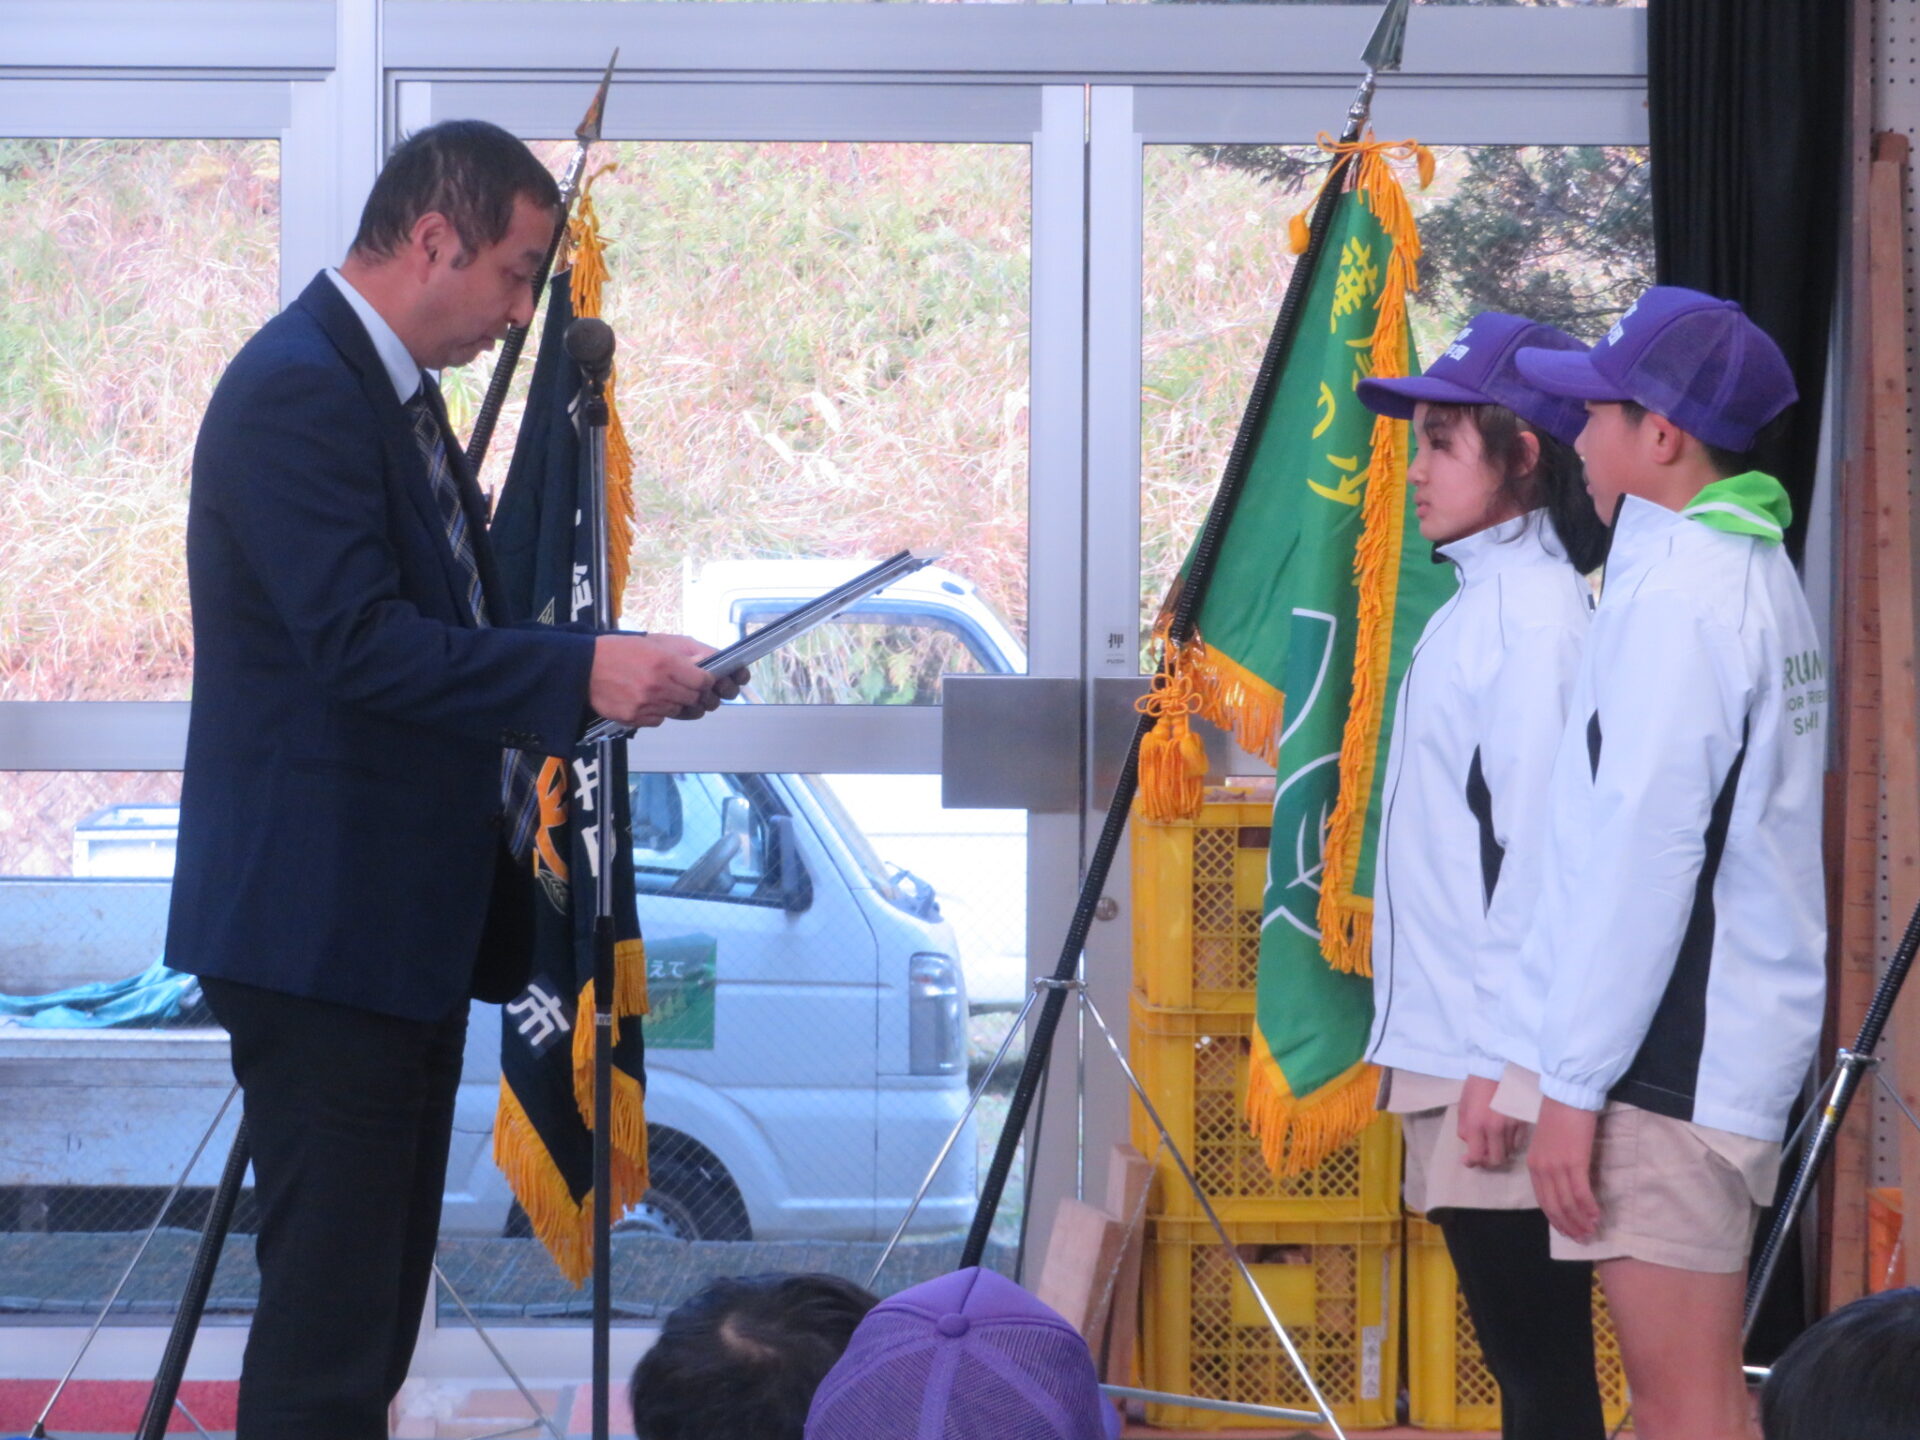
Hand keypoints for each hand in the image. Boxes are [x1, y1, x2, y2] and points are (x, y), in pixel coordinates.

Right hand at [588, 634, 715, 728]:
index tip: (703, 679)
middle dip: (694, 694)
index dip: (706, 681)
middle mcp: (659, 685)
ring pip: (678, 711)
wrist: (584, 667)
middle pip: (694, 699)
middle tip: (687, 688)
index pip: (703, 681)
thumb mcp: (652, 643)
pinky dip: (658, 713)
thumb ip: (680, 654)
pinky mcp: (635, 718)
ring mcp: (647, 704)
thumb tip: (704, 665)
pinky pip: (659, 720)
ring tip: (662, 692)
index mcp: (665, 662)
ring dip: (675, 703)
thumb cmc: (619, 650)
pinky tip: (646, 701)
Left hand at [1457, 1074, 1525, 1168]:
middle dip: (1487, 1162)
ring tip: (1493, 1145)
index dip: (1471, 1162)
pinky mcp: (1523, 1121)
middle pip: (1496, 1160)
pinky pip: (1519, 1142)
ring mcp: (1512, 1126)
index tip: (1467, 1160)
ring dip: (1499, 1152)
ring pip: (1508, 1152)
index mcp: (1476, 1124)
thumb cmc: (1477, 1085)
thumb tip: (1469, 1143)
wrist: (1498, 1067)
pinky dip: (1511, 1144)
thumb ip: (1464, 1128)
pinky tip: (1505, 1138)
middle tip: (1482, 1156)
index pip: (1477, 1156)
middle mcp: (1495, 1129)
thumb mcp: (1463, 1106)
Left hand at [1528, 1097, 1601, 1241]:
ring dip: (1580, 1220)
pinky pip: (1581, 1192)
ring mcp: (1558, 1166)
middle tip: (1582, 1238)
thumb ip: (1552, 1163)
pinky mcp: (1575, 1162)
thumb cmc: (1559, 1115)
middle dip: (1568, 1225)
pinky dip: (1588, 1207)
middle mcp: (1542, 1169)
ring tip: (1592, 1231)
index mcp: (1534, 1164)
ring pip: (1568, 1202)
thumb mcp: (1549, 1143)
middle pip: (1554, 1206)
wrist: (1567, 1094)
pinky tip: (1597, 1216)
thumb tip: (1565, 1183)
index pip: (1544, 1200)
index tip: (1567, 1231)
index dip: (1556, 1219)